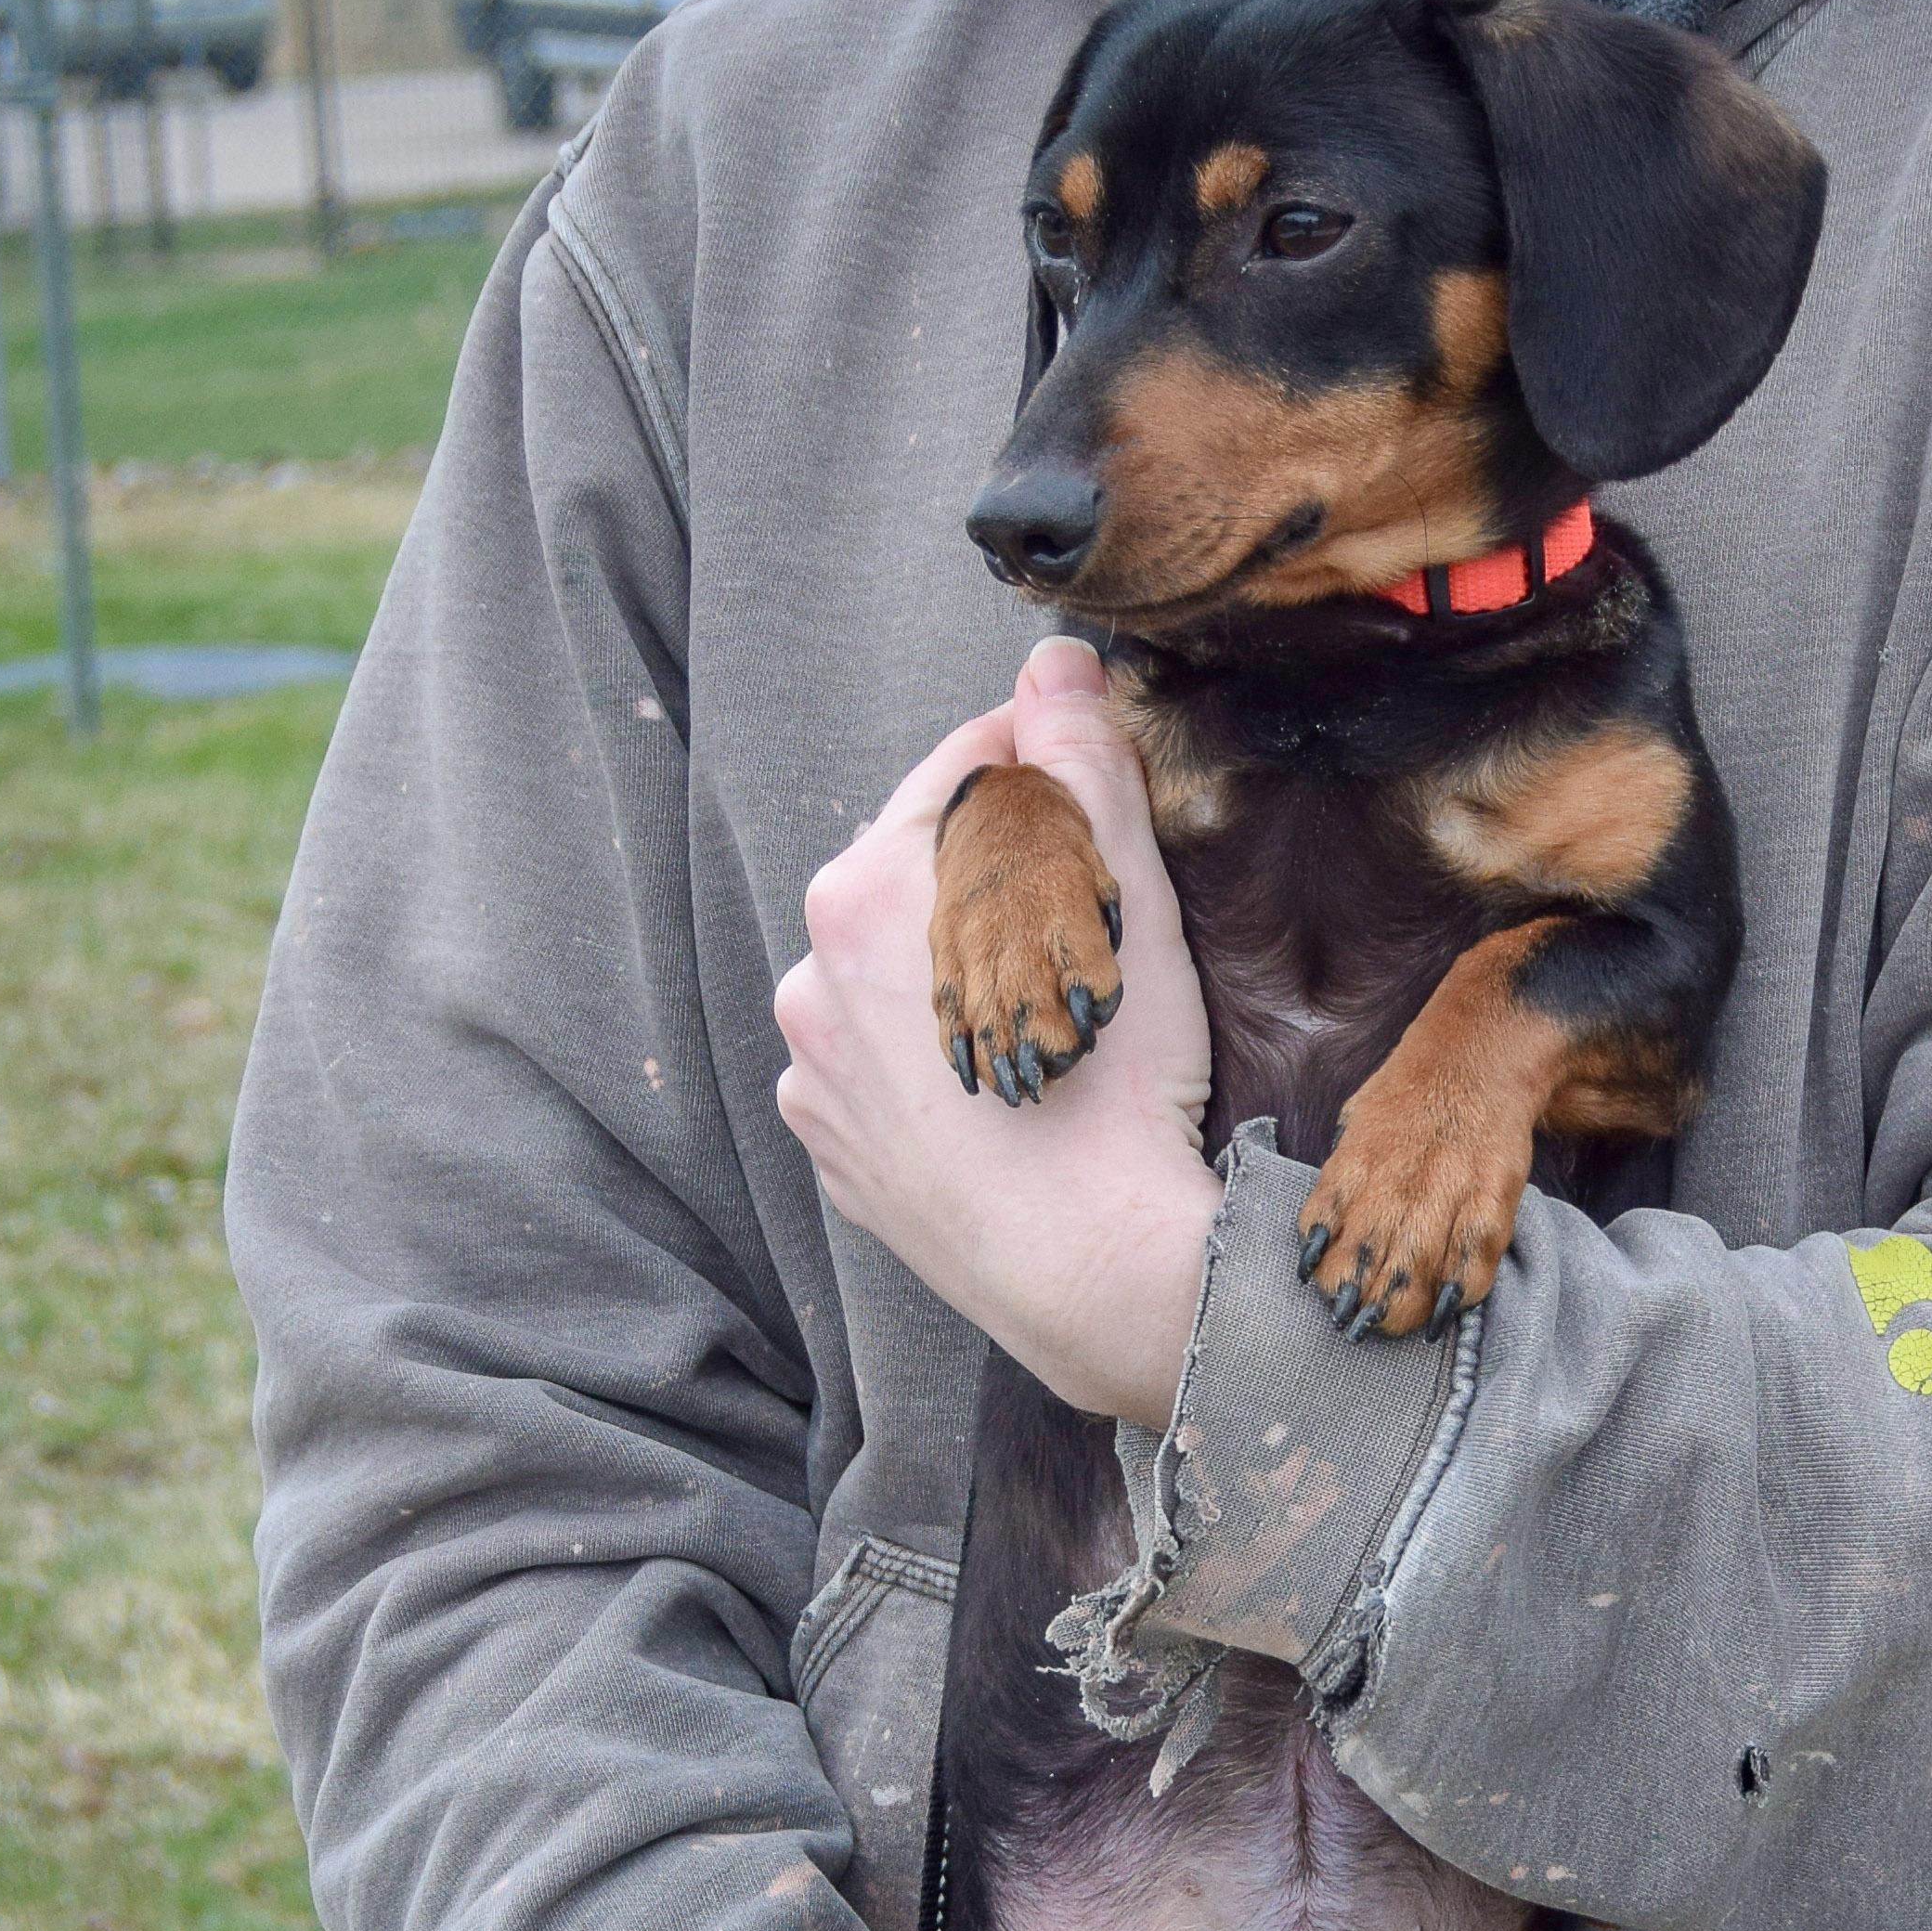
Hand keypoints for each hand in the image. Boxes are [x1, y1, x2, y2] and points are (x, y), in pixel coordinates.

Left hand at [775, 640, 1221, 1426]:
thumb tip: (1052, 658)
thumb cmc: (1115, 1086)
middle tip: (1088, 934)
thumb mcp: (1121, 903)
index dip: (1045, 774)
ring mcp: (812, 1072)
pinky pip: (881, 1071)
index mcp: (866, 889)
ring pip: (896, 977)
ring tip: (1045, 1025)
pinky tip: (1001, 1091)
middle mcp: (810, 974)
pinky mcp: (832, 1151)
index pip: (961, 772)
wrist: (1093, 1272)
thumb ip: (1080, 763)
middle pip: (921, 875)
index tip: (1101, 809)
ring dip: (959, 974)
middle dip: (998, 881)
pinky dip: (933, 1064)